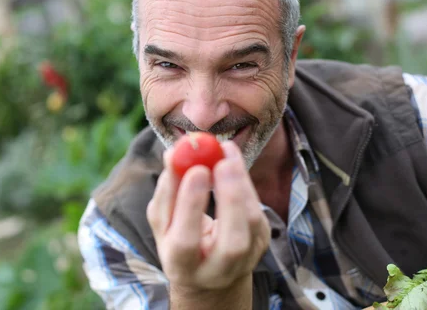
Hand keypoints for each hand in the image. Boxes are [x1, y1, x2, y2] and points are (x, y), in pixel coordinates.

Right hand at [146, 141, 270, 291]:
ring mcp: (246, 260)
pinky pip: (258, 211)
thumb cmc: (180, 240)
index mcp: (182, 267)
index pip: (186, 242)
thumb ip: (166, 191)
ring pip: (252, 223)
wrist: (210, 273)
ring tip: (227, 152)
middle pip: (232, 242)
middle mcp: (218, 271)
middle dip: (230, 197)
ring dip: (241, 183)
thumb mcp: (164, 223)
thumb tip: (173, 153)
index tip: (197, 170)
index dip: (192, 206)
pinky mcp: (261, 243)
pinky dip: (247, 184)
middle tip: (223, 162)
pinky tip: (233, 163)